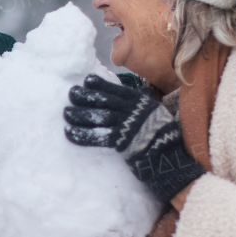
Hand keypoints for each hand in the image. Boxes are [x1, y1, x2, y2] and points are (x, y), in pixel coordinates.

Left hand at [63, 74, 204, 203]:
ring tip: (66, 112)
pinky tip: (70, 132)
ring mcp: (125, 125)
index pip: (116, 90)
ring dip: (80, 115)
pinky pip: (98, 136)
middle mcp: (131, 110)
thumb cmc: (162, 134)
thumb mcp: (153, 112)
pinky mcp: (121, 142)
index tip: (87, 81)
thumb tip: (127, 96)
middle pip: (104, 101)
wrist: (170, 155)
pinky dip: (82, 134)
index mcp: (139, 101)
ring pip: (98, 116)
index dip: (101, 85)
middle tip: (71, 93)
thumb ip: (139, 104)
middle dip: (86, 97)